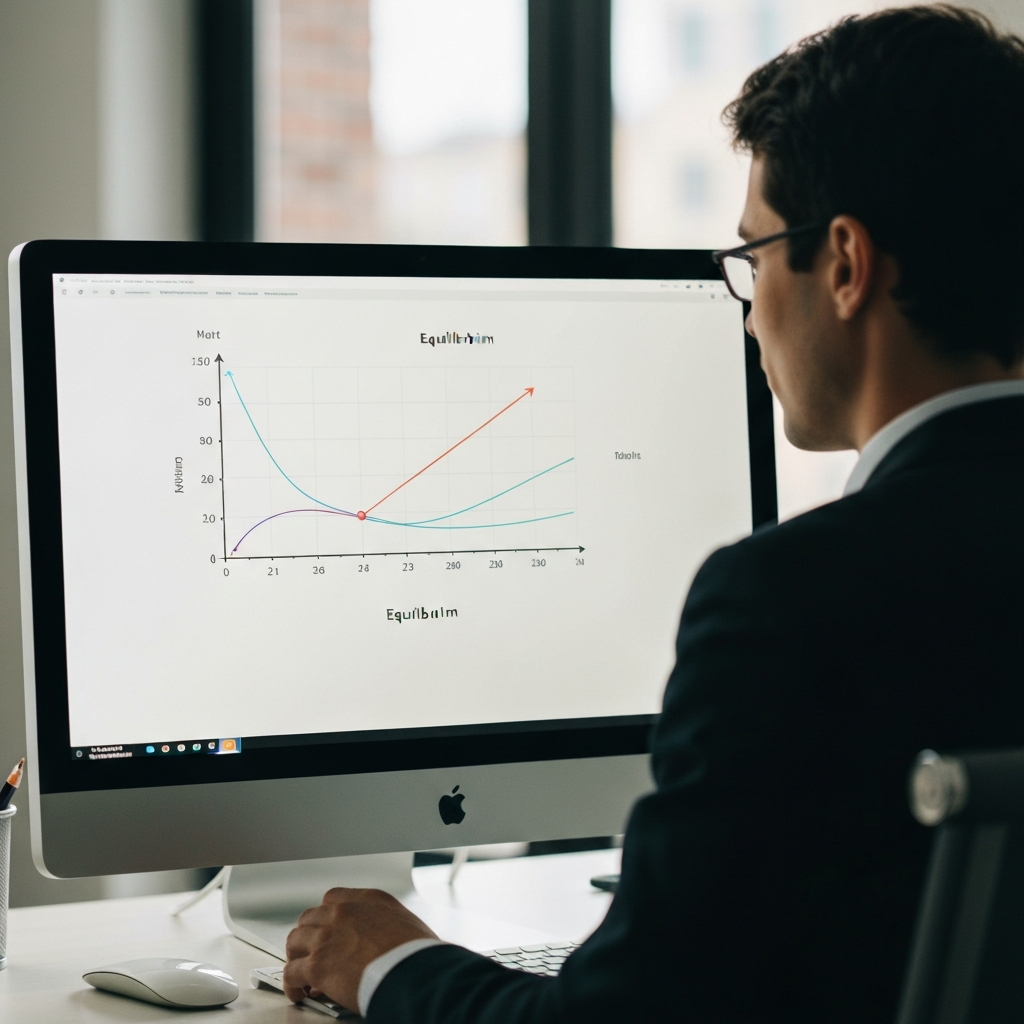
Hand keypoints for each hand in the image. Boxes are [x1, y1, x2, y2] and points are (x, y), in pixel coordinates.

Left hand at [283, 887, 437, 1010]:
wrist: (413, 972)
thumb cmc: (418, 954)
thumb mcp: (408, 925)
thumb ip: (389, 927)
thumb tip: (388, 945)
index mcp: (368, 900)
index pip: (334, 898)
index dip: (327, 916)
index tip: (328, 929)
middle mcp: (343, 912)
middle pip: (310, 918)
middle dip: (309, 936)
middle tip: (313, 952)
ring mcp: (327, 937)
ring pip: (295, 941)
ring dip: (297, 957)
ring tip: (302, 973)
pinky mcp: (316, 965)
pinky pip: (291, 973)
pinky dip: (292, 985)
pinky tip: (299, 993)